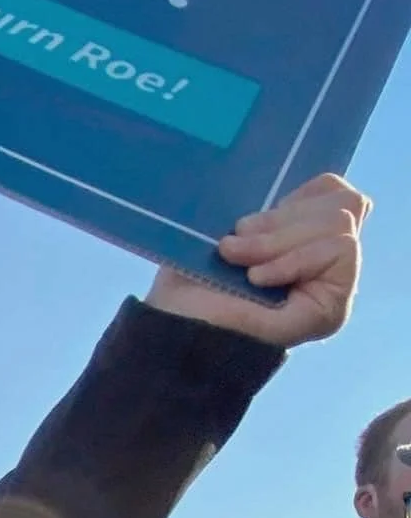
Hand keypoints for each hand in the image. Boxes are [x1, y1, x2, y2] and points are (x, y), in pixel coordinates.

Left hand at [146, 173, 367, 346]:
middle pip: (342, 205)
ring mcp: (333, 285)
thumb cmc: (188, 284)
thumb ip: (268, 213)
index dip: (300, 194)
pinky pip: (339, 252)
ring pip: (339, 226)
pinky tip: (256, 280)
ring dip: (278, 242)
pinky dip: (292, 260)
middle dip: (278, 221)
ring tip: (239, 263)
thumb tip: (308, 188)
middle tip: (232, 247)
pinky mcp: (333, 305)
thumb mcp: (224, 232)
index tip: (248, 222)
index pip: (332, 190)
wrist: (176, 328)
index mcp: (298, 237)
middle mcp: (322, 261)